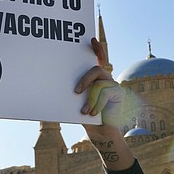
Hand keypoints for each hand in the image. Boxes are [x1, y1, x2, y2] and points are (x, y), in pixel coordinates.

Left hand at [75, 38, 133, 170]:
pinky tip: (92, 113)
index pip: (98, 59)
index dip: (97, 48)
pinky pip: (105, 93)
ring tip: (84, 110)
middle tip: (76, 91)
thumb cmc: (87, 119)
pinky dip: (96, 104)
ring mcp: (113, 85)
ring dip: (89, 96)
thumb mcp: (78, 104)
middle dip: (84, 79)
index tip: (91, 39)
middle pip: (96, 69)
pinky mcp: (118, 93)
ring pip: (99, 81)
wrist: (102, 135)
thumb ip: (75, 93)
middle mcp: (106, 79)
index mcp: (95, 79)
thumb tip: (55, 85)